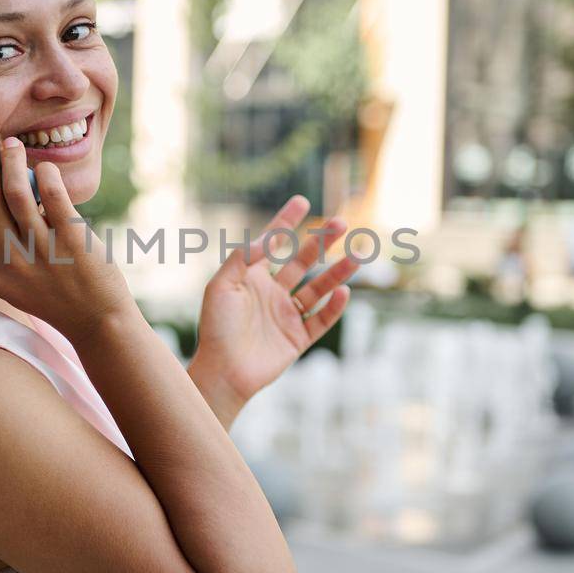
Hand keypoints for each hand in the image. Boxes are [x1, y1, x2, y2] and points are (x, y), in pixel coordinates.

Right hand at [0, 123, 135, 341]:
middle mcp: (8, 259)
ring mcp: (41, 251)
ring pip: (17, 193)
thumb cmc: (45, 293)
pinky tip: (44, 167)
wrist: (95, 320)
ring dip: (12, 161)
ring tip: (11, 143)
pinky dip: (47, 176)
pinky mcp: (72, 242)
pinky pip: (54, 199)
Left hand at [189, 195, 356, 418]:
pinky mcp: (297, 338)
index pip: (273, 244)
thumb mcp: (221, 286)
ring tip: (357, 257)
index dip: (286, 222)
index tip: (302, 201)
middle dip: (322, 242)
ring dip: (337, 272)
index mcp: (252, 278)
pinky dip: (333, 307)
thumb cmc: (216, 328)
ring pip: (318, 289)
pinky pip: (320, 319)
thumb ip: (242, 258)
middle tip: (342, 223)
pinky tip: (343, 292)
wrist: (223, 371)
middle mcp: (272, 293)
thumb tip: (267, 238)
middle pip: (303, 261)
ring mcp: (286, 315)